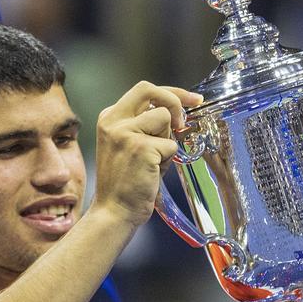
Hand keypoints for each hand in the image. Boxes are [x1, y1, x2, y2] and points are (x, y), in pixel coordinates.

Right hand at [93, 81, 202, 223]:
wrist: (114, 211)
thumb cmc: (126, 182)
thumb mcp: (129, 144)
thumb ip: (147, 125)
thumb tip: (177, 114)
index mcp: (110, 117)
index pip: (144, 90)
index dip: (171, 92)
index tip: (192, 99)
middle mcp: (114, 121)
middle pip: (150, 90)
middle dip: (174, 100)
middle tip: (182, 121)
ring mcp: (126, 132)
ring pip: (165, 118)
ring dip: (167, 139)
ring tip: (154, 160)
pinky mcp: (141, 147)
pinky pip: (171, 145)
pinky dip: (168, 160)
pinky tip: (152, 172)